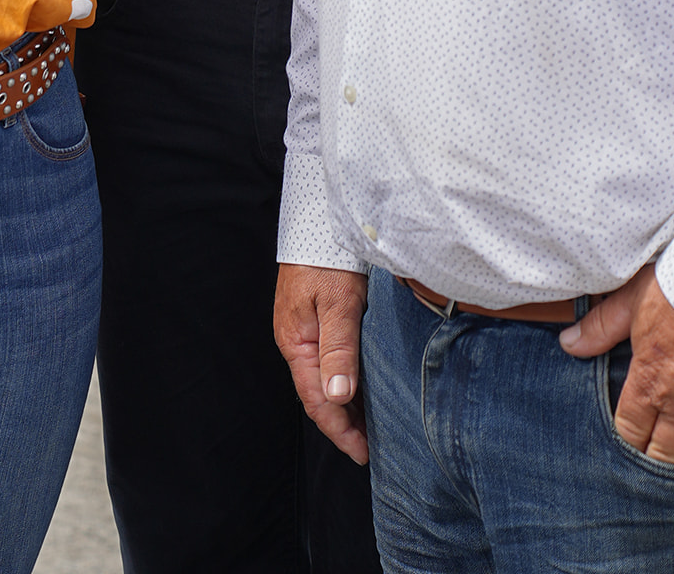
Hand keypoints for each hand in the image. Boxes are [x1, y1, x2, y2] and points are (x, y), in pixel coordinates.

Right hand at [274, 263, 369, 463]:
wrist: (320, 220)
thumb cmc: (328, 258)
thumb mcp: (338, 304)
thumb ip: (339, 350)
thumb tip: (338, 398)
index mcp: (297, 343)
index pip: (316, 401)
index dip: (340, 431)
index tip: (364, 453)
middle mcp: (298, 342)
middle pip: (320, 395)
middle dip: (345, 424)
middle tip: (376, 446)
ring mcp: (307, 331)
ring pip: (327, 379)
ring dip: (349, 404)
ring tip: (376, 424)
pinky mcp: (319, 320)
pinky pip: (332, 361)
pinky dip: (350, 380)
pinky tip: (367, 386)